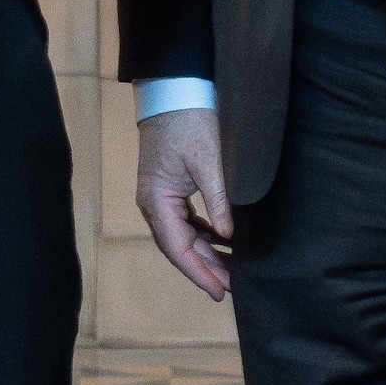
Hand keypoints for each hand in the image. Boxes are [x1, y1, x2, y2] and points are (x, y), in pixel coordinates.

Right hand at [135, 107, 231, 299]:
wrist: (175, 92)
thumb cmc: (190, 122)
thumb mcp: (208, 161)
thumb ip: (218, 201)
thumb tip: (228, 236)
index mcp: (156, 199)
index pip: (177, 248)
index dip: (198, 273)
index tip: (219, 292)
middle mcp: (153, 203)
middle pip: (178, 247)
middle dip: (205, 269)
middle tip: (232, 288)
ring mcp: (160, 196)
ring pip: (183, 236)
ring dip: (205, 254)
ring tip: (232, 271)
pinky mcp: (170, 189)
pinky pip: (186, 222)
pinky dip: (204, 236)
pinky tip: (223, 243)